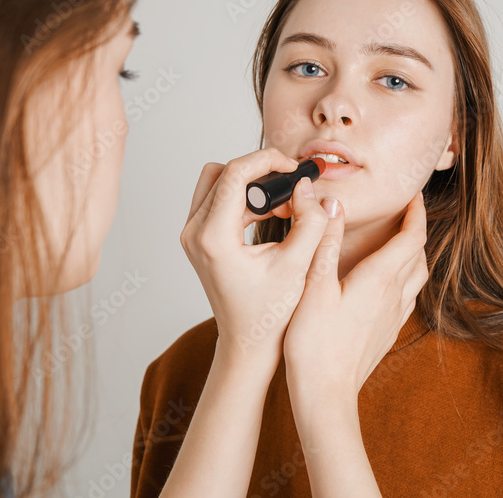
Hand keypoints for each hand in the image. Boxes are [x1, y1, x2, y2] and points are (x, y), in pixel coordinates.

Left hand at [180, 148, 330, 369]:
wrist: (248, 342)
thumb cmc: (269, 313)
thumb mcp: (298, 265)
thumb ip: (309, 222)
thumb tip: (309, 188)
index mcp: (213, 238)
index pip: (235, 174)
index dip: (267, 160)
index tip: (293, 167)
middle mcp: (194, 233)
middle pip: (222, 172)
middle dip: (259, 172)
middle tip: (290, 187)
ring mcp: (192, 236)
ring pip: (217, 183)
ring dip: (251, 185)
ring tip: (284, 206)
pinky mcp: (199, 239)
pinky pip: (218, 200)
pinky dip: (245, 199)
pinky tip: (272, 215)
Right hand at [282, 191, 429, 404]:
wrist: (325, 395)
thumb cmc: (314, 344)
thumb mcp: (314, 286)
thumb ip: (326, 242)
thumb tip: (333, 205)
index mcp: (379, 279)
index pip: (411, 237)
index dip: (416, 212)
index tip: (413, 194)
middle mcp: (394, 296)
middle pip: (418, 254)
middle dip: (416, 229)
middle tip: (405, 212)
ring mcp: (393, 317)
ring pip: (416, 277)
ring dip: (413, 254)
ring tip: (398, 241)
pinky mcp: (387, 333)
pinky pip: (407, 298)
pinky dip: (404, 279)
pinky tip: (387, 282)